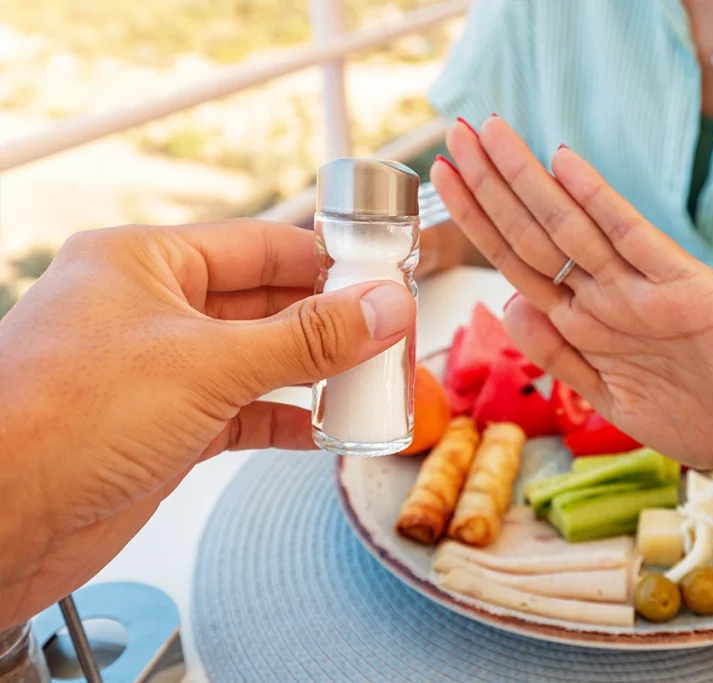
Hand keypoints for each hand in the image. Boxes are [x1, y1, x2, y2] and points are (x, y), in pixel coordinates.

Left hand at [0, 220, 413, 627]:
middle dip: (330, 321)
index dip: (326, 259)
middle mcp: (152, 311)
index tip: (382, 274)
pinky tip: (326, 428)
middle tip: (389, 331)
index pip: (261, 245)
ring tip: (372, 380)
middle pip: (266, 304)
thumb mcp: (207, 364)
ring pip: (260, 361)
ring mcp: (159, 373)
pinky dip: (288, 420)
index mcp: (146, 263)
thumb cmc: (57, 420)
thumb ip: (306, 338)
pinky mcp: (166, 429)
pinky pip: (245, 412)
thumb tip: (379, 308)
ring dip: (315, 374)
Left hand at [431, 118, 712, 467]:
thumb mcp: (613, 397)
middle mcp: (608, 298)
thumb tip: (506, 303)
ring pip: (572, 230)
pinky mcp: (690, 289)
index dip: (477, 220)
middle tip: (455, 134)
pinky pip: (635, 241)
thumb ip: (561, 356)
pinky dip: (601, 203)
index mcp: (586, 323)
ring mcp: (645, 291)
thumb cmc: (696, 411)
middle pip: (535, 234)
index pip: (517, 260)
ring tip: (489, 134)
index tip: (443, 178)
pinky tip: (565, 164)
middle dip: (490, 185)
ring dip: (526, 182)